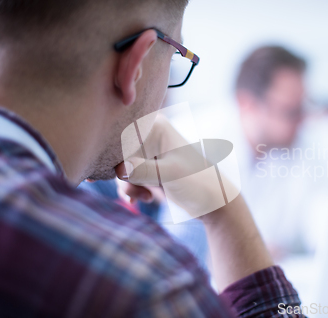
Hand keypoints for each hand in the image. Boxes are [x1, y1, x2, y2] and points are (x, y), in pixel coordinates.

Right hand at [117, 112, 238, 222]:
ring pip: (119, 167)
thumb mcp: (170, 175)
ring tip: (146, 196)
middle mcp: (149, 135)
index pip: (120, 135)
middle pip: (117, 152)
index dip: (114, 155)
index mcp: (155, 126)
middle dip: (122, 175)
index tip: (117, 174)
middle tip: (137, 190)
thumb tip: (118, 169)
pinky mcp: (147, 168)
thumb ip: (143, 170)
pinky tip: (144, 199)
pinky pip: (126, 177)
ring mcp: (148, 152)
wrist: (213, 202)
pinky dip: (131, 189)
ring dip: (129, 185)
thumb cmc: (197, 182)